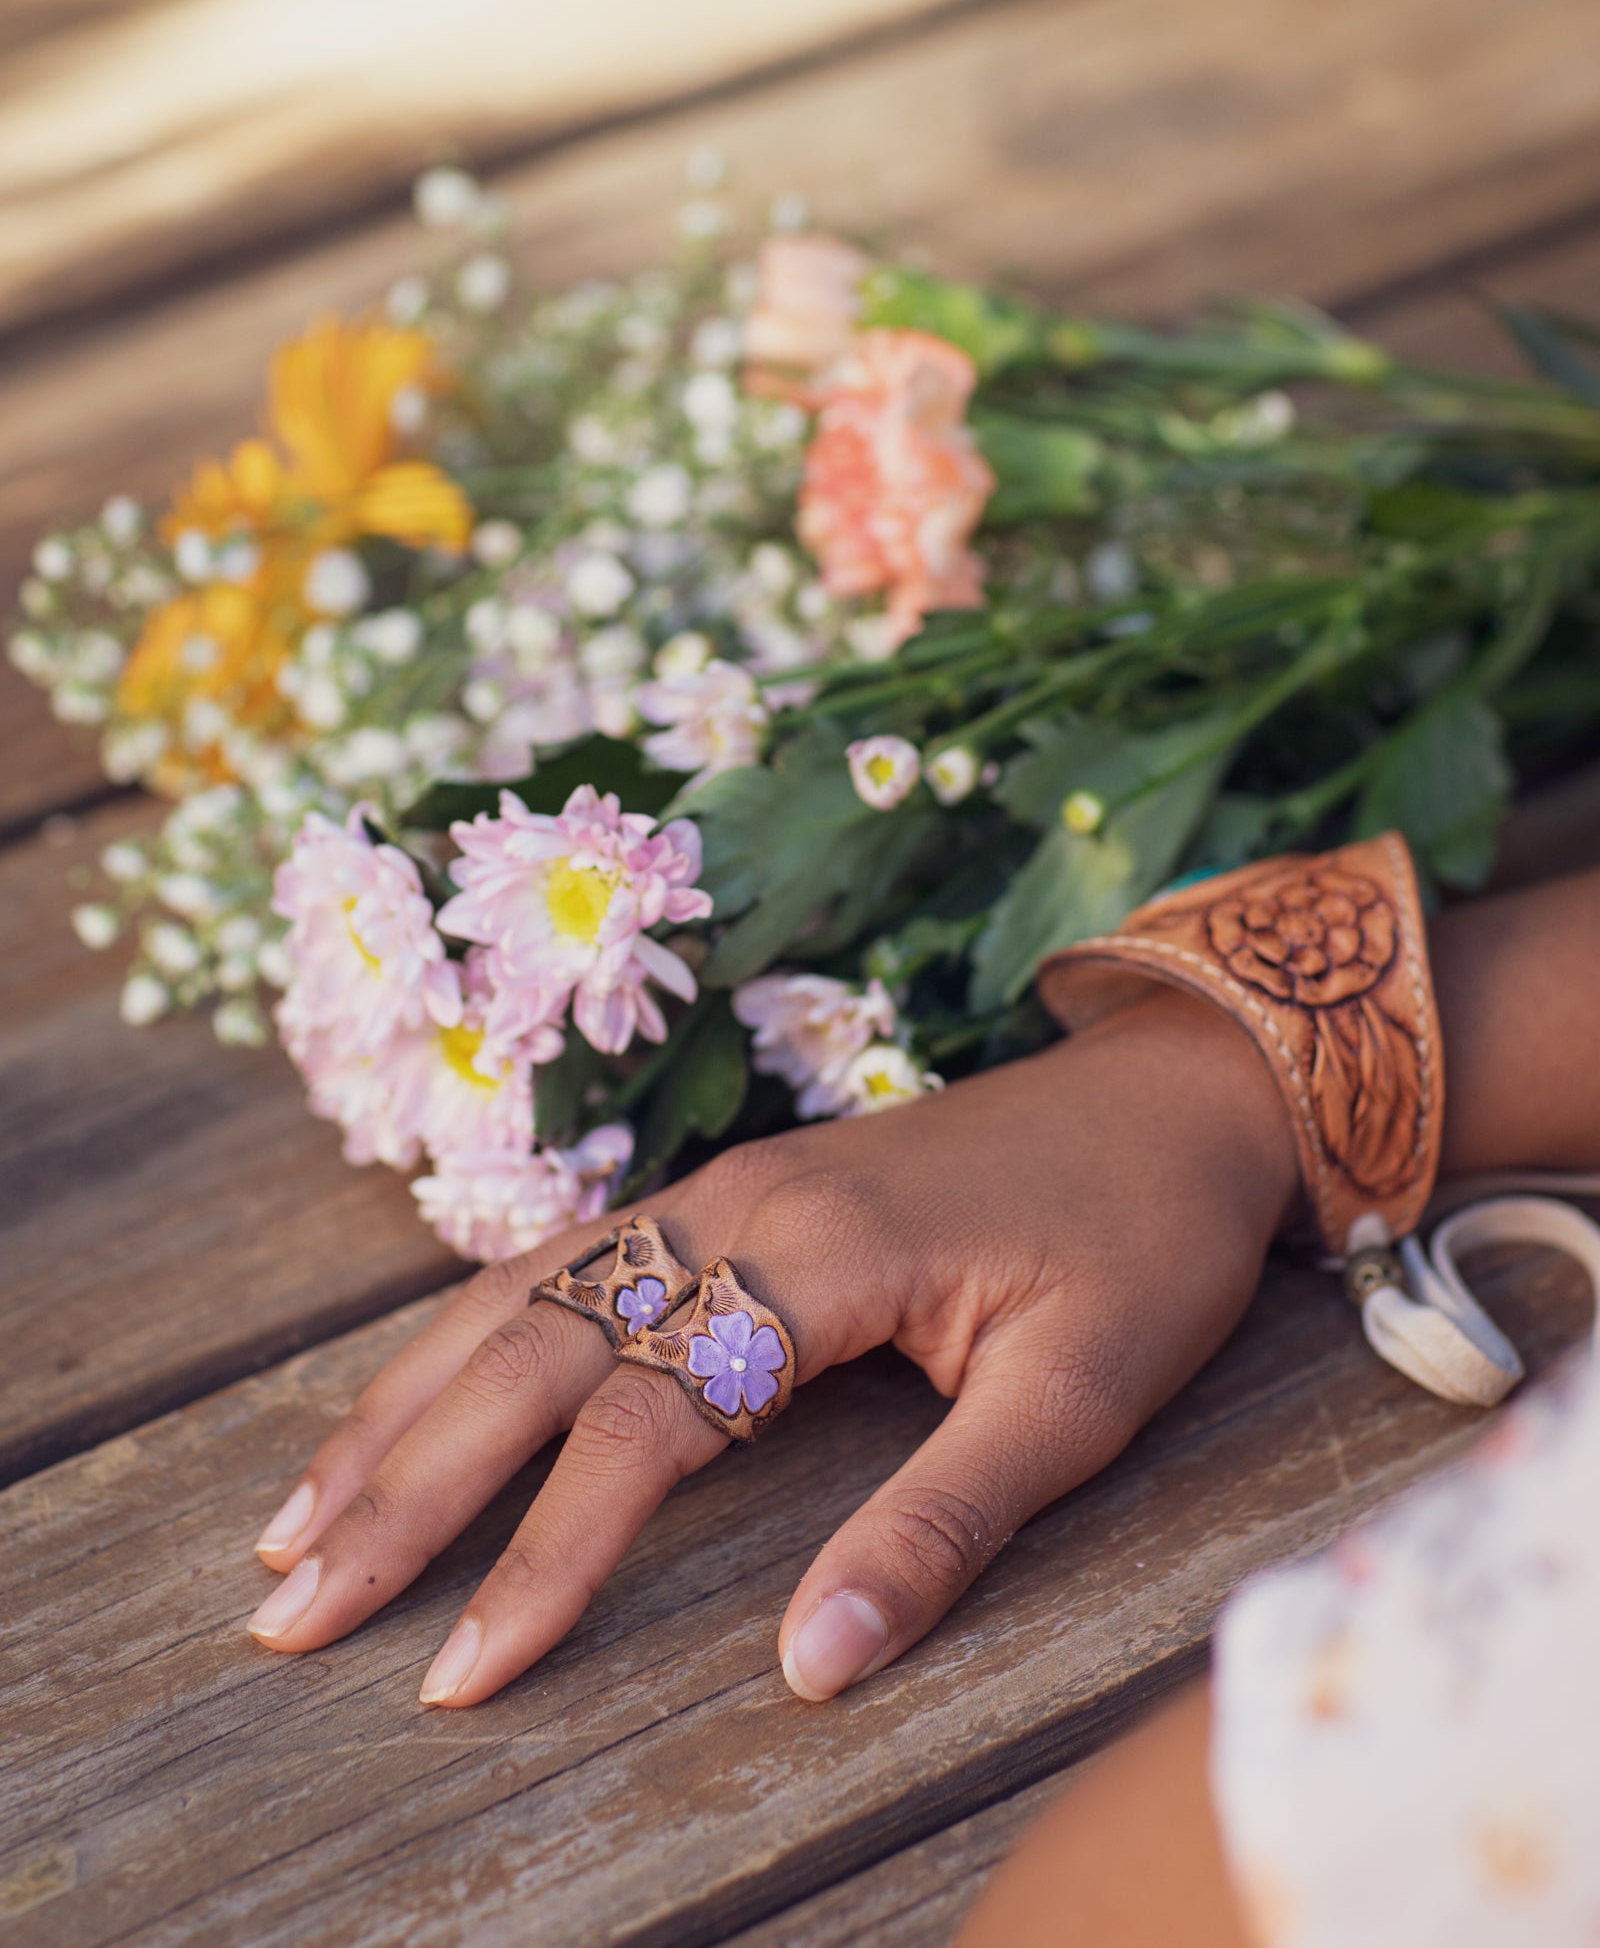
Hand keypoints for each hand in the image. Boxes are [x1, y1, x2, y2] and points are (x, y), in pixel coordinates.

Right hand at [247, 989, 1298, 1705]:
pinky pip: (567, 1261)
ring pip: (523, 1295)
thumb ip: (945, 1522)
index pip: (643, 1421)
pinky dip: (469, 1337)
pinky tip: (415, 1393)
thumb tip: (812, 1666)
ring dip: (403, 1405)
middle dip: (404, 1483)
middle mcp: (740, 1203)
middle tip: (287, 1608)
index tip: (456, 1678)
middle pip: (534, 1349)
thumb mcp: (1082, 1393)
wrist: (1177, 1091)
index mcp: (822, 1253)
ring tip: (298, 1517)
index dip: (541, 1556)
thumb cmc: (1144, 1240)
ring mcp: (724, 1185)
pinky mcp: (734, 1189)